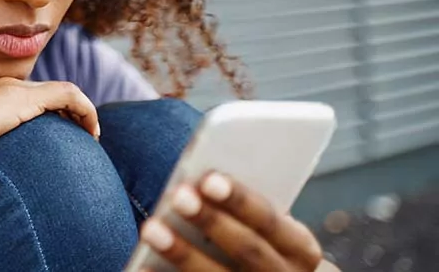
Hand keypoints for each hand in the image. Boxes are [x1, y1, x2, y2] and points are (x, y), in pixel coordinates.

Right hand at [0, 77, 99, 172]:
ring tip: (89, 134)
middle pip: (39, 92)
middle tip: (77, 135)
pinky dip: (85, 109)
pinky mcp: (22, 99)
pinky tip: (92, 132)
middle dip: (61, 111)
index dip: (37, 112)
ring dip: (77, 111)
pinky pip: (68, 94)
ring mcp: (8, 90)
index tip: (48, 135)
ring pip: (58, 91)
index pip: (14, 97)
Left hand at [138, 172, 324, 270]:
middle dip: (211, 222)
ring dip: (183, 254)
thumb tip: (201, 179)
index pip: (270, 221)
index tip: (208, 178)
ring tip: (150, 228)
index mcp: (300, 249)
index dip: (239, 200)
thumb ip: (245, 208)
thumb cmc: (262, 244)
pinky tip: (141, 268)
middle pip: (246, 251)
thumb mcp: (269, 228)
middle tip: (178, 196)